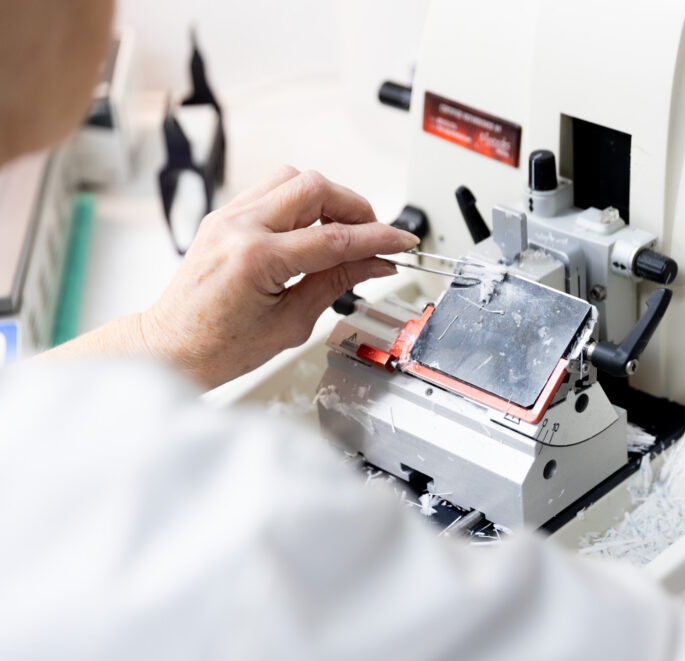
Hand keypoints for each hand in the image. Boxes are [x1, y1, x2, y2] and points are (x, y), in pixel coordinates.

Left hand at [139, 166, 417, 387]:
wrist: (172, 348)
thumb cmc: (220, 347)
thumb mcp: (292, 322)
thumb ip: (336, 283)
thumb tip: (374, 263)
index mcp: (256, 259)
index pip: (334, 237)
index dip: (377, 238)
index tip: (402, 242)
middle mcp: (238, 227)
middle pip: (314, 188)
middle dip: (354, 207)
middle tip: (374, 235)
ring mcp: (227, 217)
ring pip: (292, 178)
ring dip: (327, 198)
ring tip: (343, 231)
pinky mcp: (223, 216)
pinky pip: (271, 189)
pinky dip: (300, 202)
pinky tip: (312, 228)